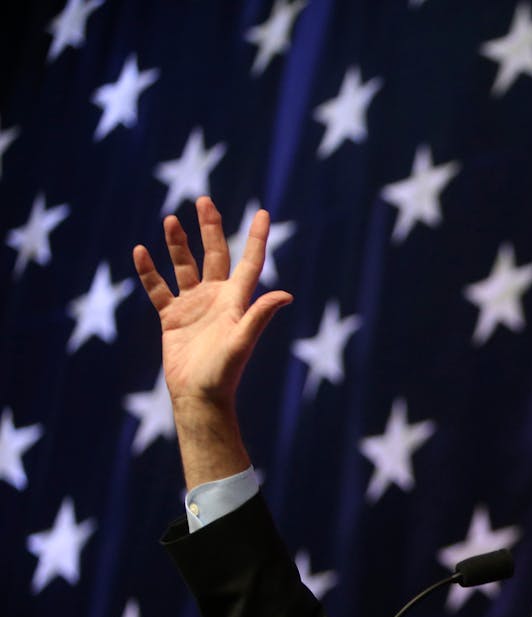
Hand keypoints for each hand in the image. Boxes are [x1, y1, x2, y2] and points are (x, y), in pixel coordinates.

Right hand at [133, 196, 290, 412]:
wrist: (198, 396)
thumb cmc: (223, 373)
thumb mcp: (242, 341)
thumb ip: (259, 315)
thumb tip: (286, 294)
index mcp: (236, 300)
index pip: (250, 261)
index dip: (256, 237)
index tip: (262, 212)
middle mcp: (216, 298)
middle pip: (215, 255)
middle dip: (210, 228)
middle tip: (204, 200)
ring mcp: (193, 306)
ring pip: (184, 266)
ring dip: (177, 244)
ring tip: (170, 220)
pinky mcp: (172, 317)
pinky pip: (158, 288)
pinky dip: (149, 271)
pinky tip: (140, 251)